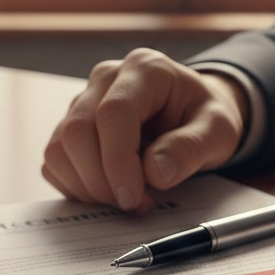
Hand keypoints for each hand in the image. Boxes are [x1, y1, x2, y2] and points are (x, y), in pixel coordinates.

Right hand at [42, 49, 248, 213]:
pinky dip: (77, 187)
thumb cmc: (205, 118)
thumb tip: (155, 173)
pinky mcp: (70, 127)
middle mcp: (107, 79)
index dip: (118, 160)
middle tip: (135, 204)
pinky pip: (55, 162)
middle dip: (101, 180)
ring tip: (128, 198)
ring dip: (88, 187)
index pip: (114, 112)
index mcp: (145, 69)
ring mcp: (83, 101)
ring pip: (59, 148)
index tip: (133, 197)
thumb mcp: (219, 131)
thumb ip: (191, 148)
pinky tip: (111, 191)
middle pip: (77, 131)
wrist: (195, 116)